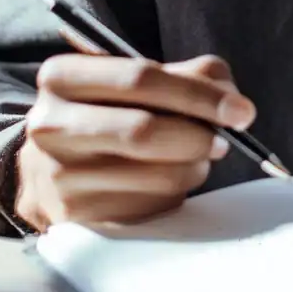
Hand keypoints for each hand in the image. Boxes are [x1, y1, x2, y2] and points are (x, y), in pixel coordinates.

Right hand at [14, 54, 255, 229]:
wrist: (52, 168)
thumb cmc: (112, 112)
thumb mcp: (141, 80)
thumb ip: (194, 75)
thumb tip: (232, 99)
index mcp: (63, 76)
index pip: (141, 78)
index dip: (199, 95)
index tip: (242, 111)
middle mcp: (50, 124)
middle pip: (144, 130)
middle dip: (199, 136)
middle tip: (226, 140)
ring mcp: (58, 175)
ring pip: (153, 174)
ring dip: (193, 167)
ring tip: (196, 158)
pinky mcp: (74, 216)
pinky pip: (148, 206)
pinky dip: (175, 193)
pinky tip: (169, 181)